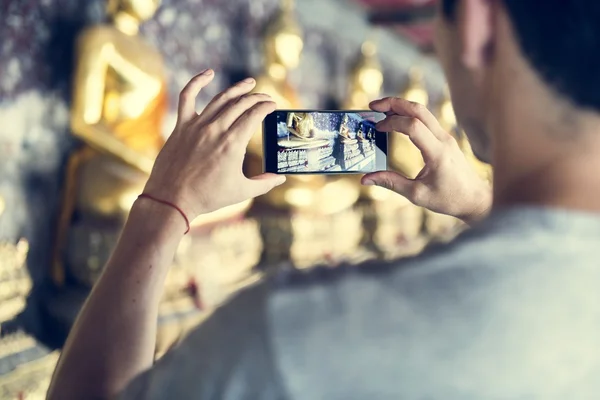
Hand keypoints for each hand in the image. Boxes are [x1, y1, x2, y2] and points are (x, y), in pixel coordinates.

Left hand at [144, 70, 285, 220]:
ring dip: (238, 89)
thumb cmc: (208, 197)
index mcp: (233, 144)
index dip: (267, 107)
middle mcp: (216, 129)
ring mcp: (197, 126)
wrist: (172, 199)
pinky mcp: (181, 126)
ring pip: (221, 99)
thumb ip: (265, 183)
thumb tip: (281, 178)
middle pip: (241, 104)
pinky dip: (197, 82)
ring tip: (249, 83)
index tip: (273, 105)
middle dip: (257, 98)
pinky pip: (187, 97)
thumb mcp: (242, 192)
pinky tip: (208, 73)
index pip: (255, 115)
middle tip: (266, 98)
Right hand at [362, 97, 491, 223]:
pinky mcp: (445, 139)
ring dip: (401, 106)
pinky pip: (426, 120)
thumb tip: (365, 180)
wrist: (475, 199)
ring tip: (381, 110)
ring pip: (423, 112)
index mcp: (437, 153)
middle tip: (373, 105)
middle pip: (419, 110)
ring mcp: (446, 137)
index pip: (413, 127)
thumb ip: (391, 183)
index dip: (392, 123)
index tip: (377, 129)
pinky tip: (395, 119)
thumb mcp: (416, 195)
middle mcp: (443, 140)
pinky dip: (409, 115)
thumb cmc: (448, 199)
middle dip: (394, 103)